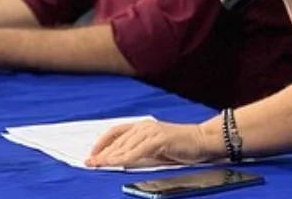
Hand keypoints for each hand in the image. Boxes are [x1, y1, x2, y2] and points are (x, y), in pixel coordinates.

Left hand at [86, 120, 212, 168]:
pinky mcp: (159, 140)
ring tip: (99, 165)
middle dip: (102, 153)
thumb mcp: (155, 148)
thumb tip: (121, 159)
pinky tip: (117, 164)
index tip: (92, 153)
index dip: (102, 142)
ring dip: (110, 157)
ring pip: (125, 146)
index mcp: (142, 126)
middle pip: (118, 141)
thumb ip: (139, 150)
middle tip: (89, 162)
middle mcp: (144, 126)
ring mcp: (152, 132)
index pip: (116, 132)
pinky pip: (138, 151)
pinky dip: (126, 158)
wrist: (202, 140)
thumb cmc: (180, 145)